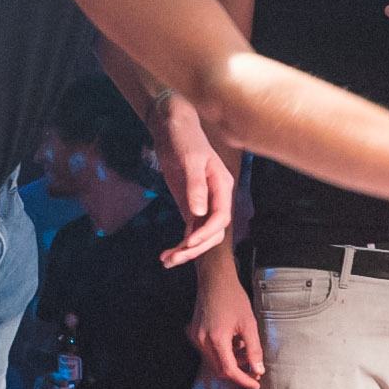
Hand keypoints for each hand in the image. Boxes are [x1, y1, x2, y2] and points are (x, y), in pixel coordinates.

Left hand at [149, 98, 233, 267]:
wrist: (173, 127)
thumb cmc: (185, 138)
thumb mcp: (190, 159)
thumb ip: (195, 186)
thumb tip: (199, 214)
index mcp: (222, 186)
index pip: (221, 218)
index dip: (207, 233)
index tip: (189, 242)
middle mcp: (216, 198)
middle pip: (213, 232)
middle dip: (195, 248)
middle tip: (174, 259)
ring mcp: (203, 203)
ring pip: (201, 235)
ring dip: (186, 250)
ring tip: (166, 261)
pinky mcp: (190, 205)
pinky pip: (190, 229)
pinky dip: (180, 243)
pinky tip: (167, 253)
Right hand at [191, 269, 265, 388]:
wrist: (215, 280)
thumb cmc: (233, 298)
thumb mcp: (249, 324)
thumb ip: (254, 349)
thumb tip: (258, 370)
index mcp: (216, 339)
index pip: (229, 370)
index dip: (244, 380)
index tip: (256, 384)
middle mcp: (202, 341)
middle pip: (220, 369)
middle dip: (238, 372)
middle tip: (254, 369)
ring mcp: (196, 338)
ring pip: (214, 361)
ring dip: (230, 362)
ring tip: (246, 350)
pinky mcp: (194, 333)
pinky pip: (209, 351)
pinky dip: (223, 352)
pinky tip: (234, 342)